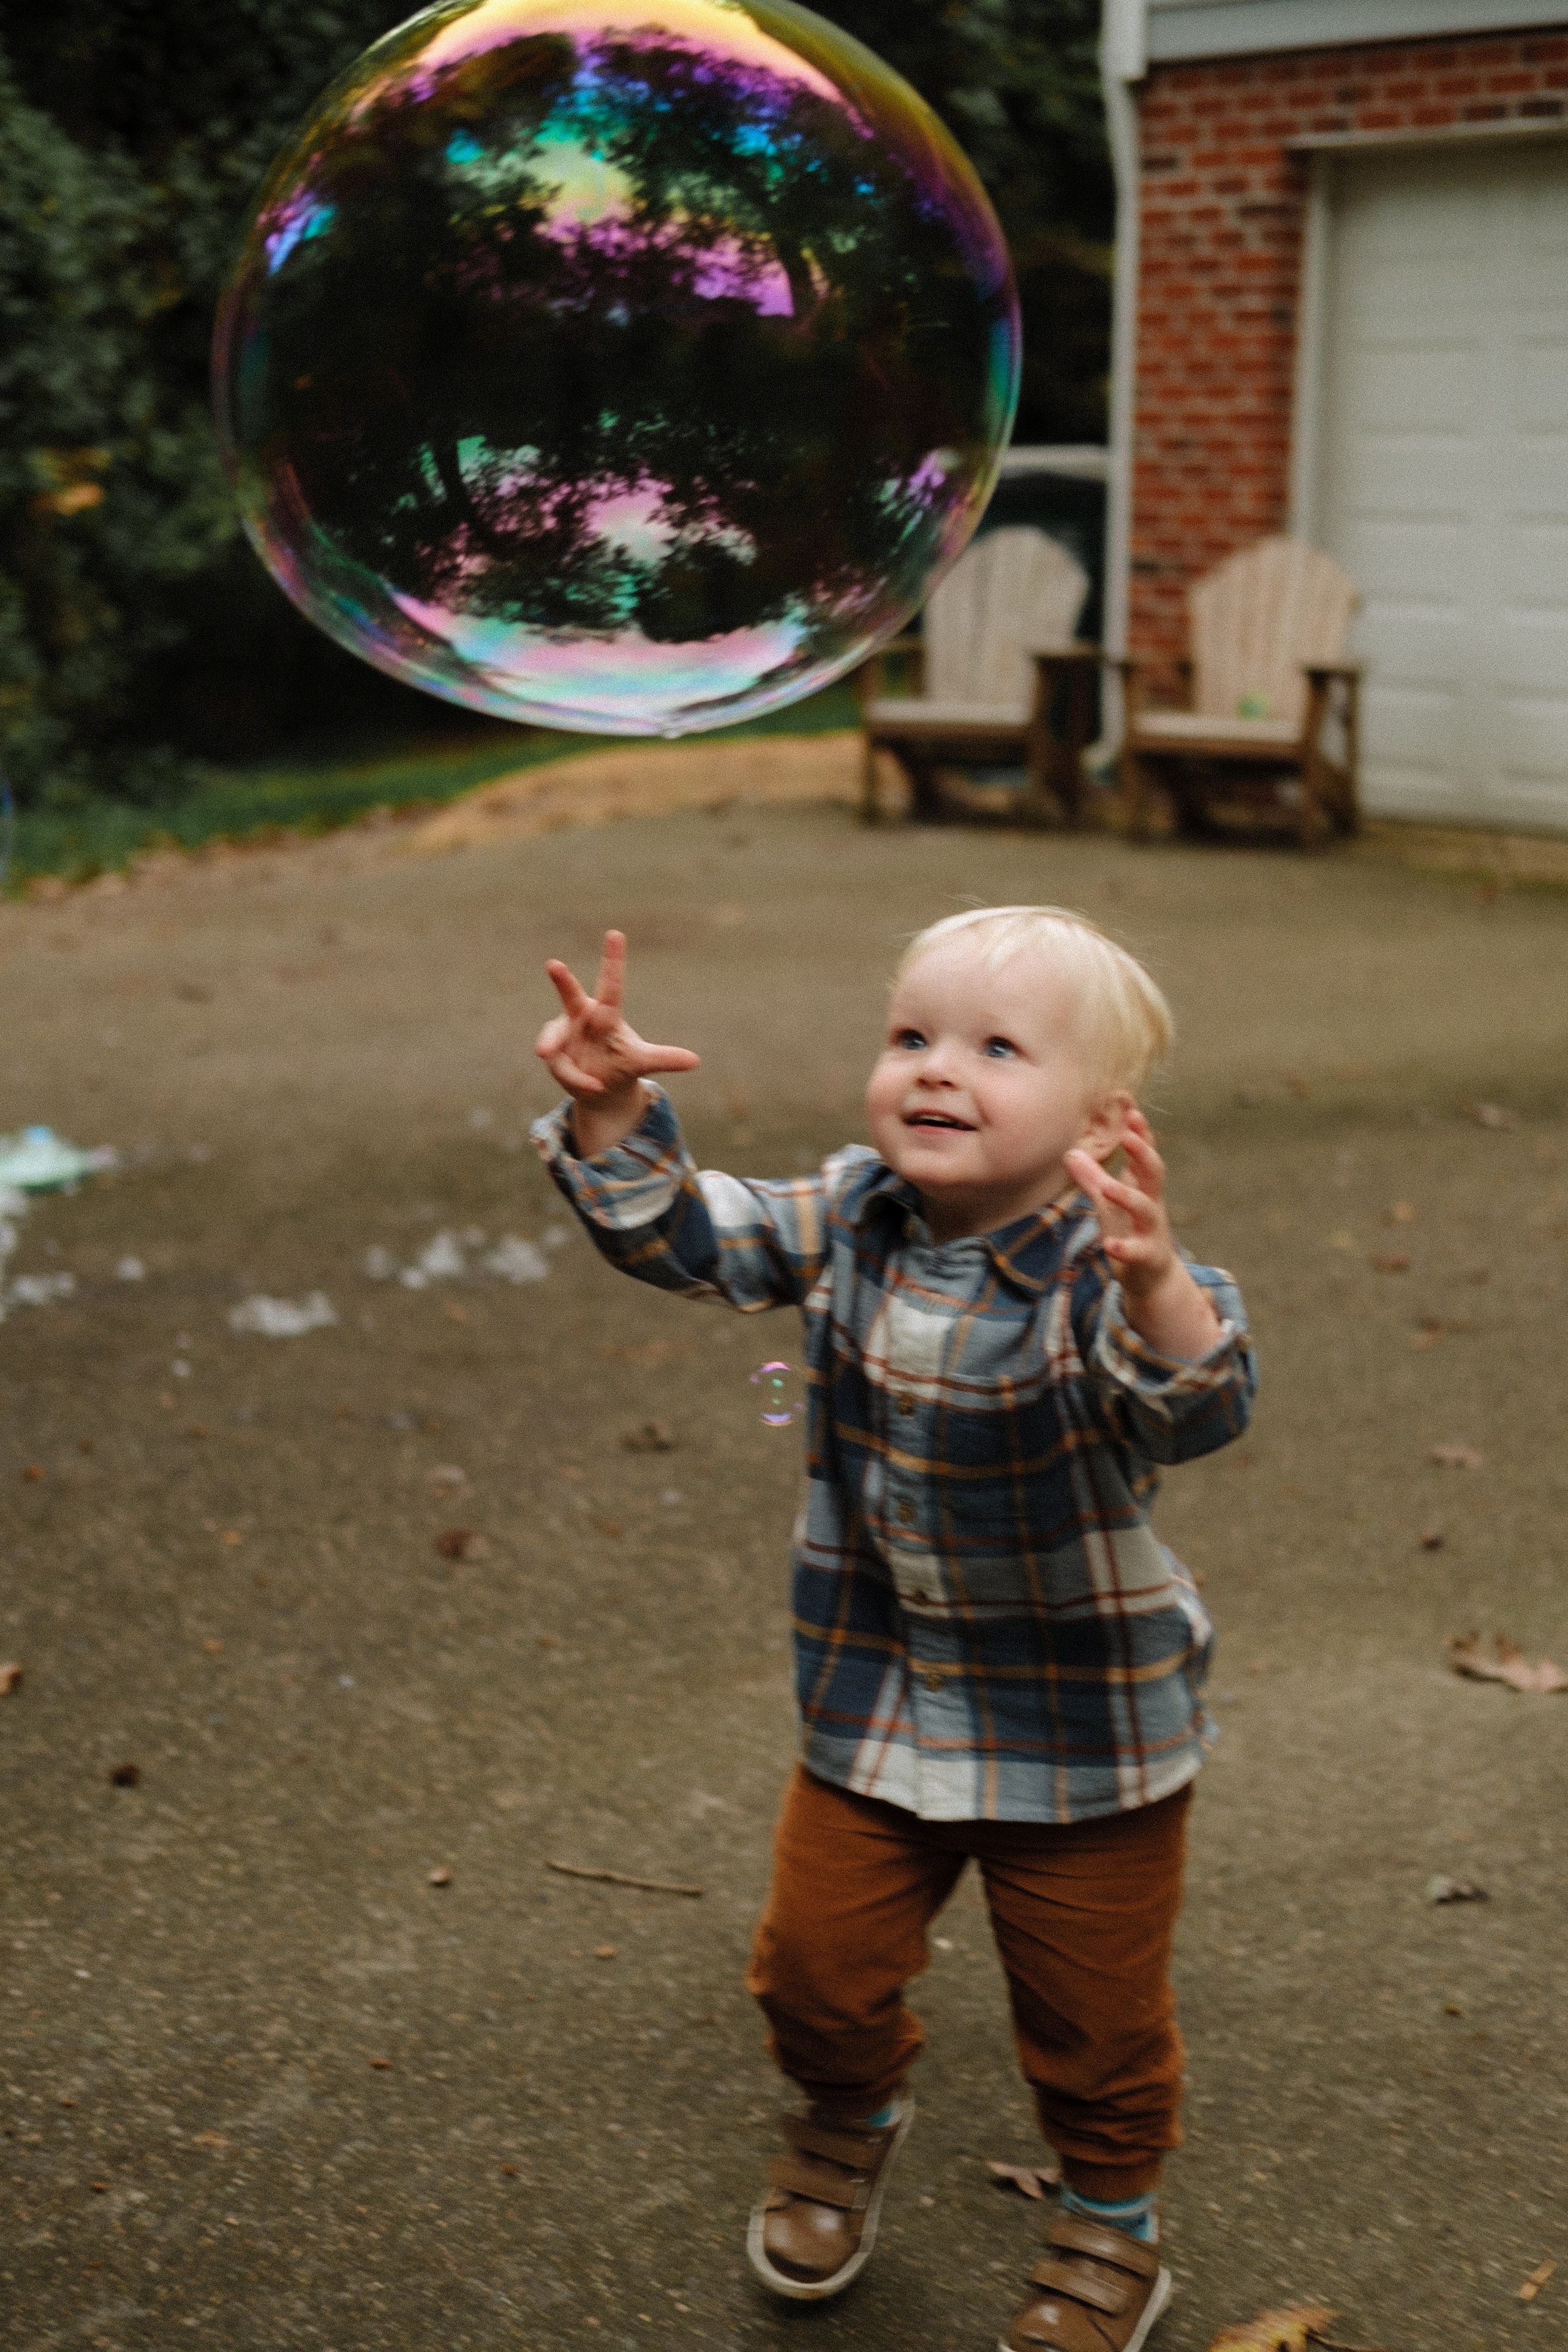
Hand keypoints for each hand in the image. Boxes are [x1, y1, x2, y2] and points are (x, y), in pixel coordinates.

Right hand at [535, 929, 699, 1151]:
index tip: (615, 934)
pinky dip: (578, 1079)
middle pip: (570, 996)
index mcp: (605, 1014)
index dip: (613, 960)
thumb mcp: (642, 1062)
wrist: (599, 1090)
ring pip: (555, 1037)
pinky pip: (562, 1066)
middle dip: (562, 980)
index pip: (611, 984)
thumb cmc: (620, 1065)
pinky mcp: (555, 1056)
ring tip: (574, 1071)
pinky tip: (594, 1088)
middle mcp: (580, 1019)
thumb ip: (664, 1059)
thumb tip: (696, 1061)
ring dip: (556, 1046)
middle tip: (553, 964)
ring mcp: (563, 1036)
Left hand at [1064, 1111, 1175, 1295]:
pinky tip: (1108, 1244)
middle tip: (1128, 1135)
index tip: (1131, 1111)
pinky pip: (1136, 1251)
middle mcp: (1152, 1204)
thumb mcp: (1110, 1204)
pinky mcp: (1146, 1256)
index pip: (1145, 1156)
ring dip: (1128, 1196)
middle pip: (1154, 1174)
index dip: (1141, 1135)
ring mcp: (1151, 1230)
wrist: (1153, 1277)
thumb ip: (1093, 1179)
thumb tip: (1070, 1152)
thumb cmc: (1131, 1232)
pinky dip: (1123, 1247)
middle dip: (1143, 1153)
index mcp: (1144, 1188)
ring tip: (1108, 1187)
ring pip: (1145, 1209)